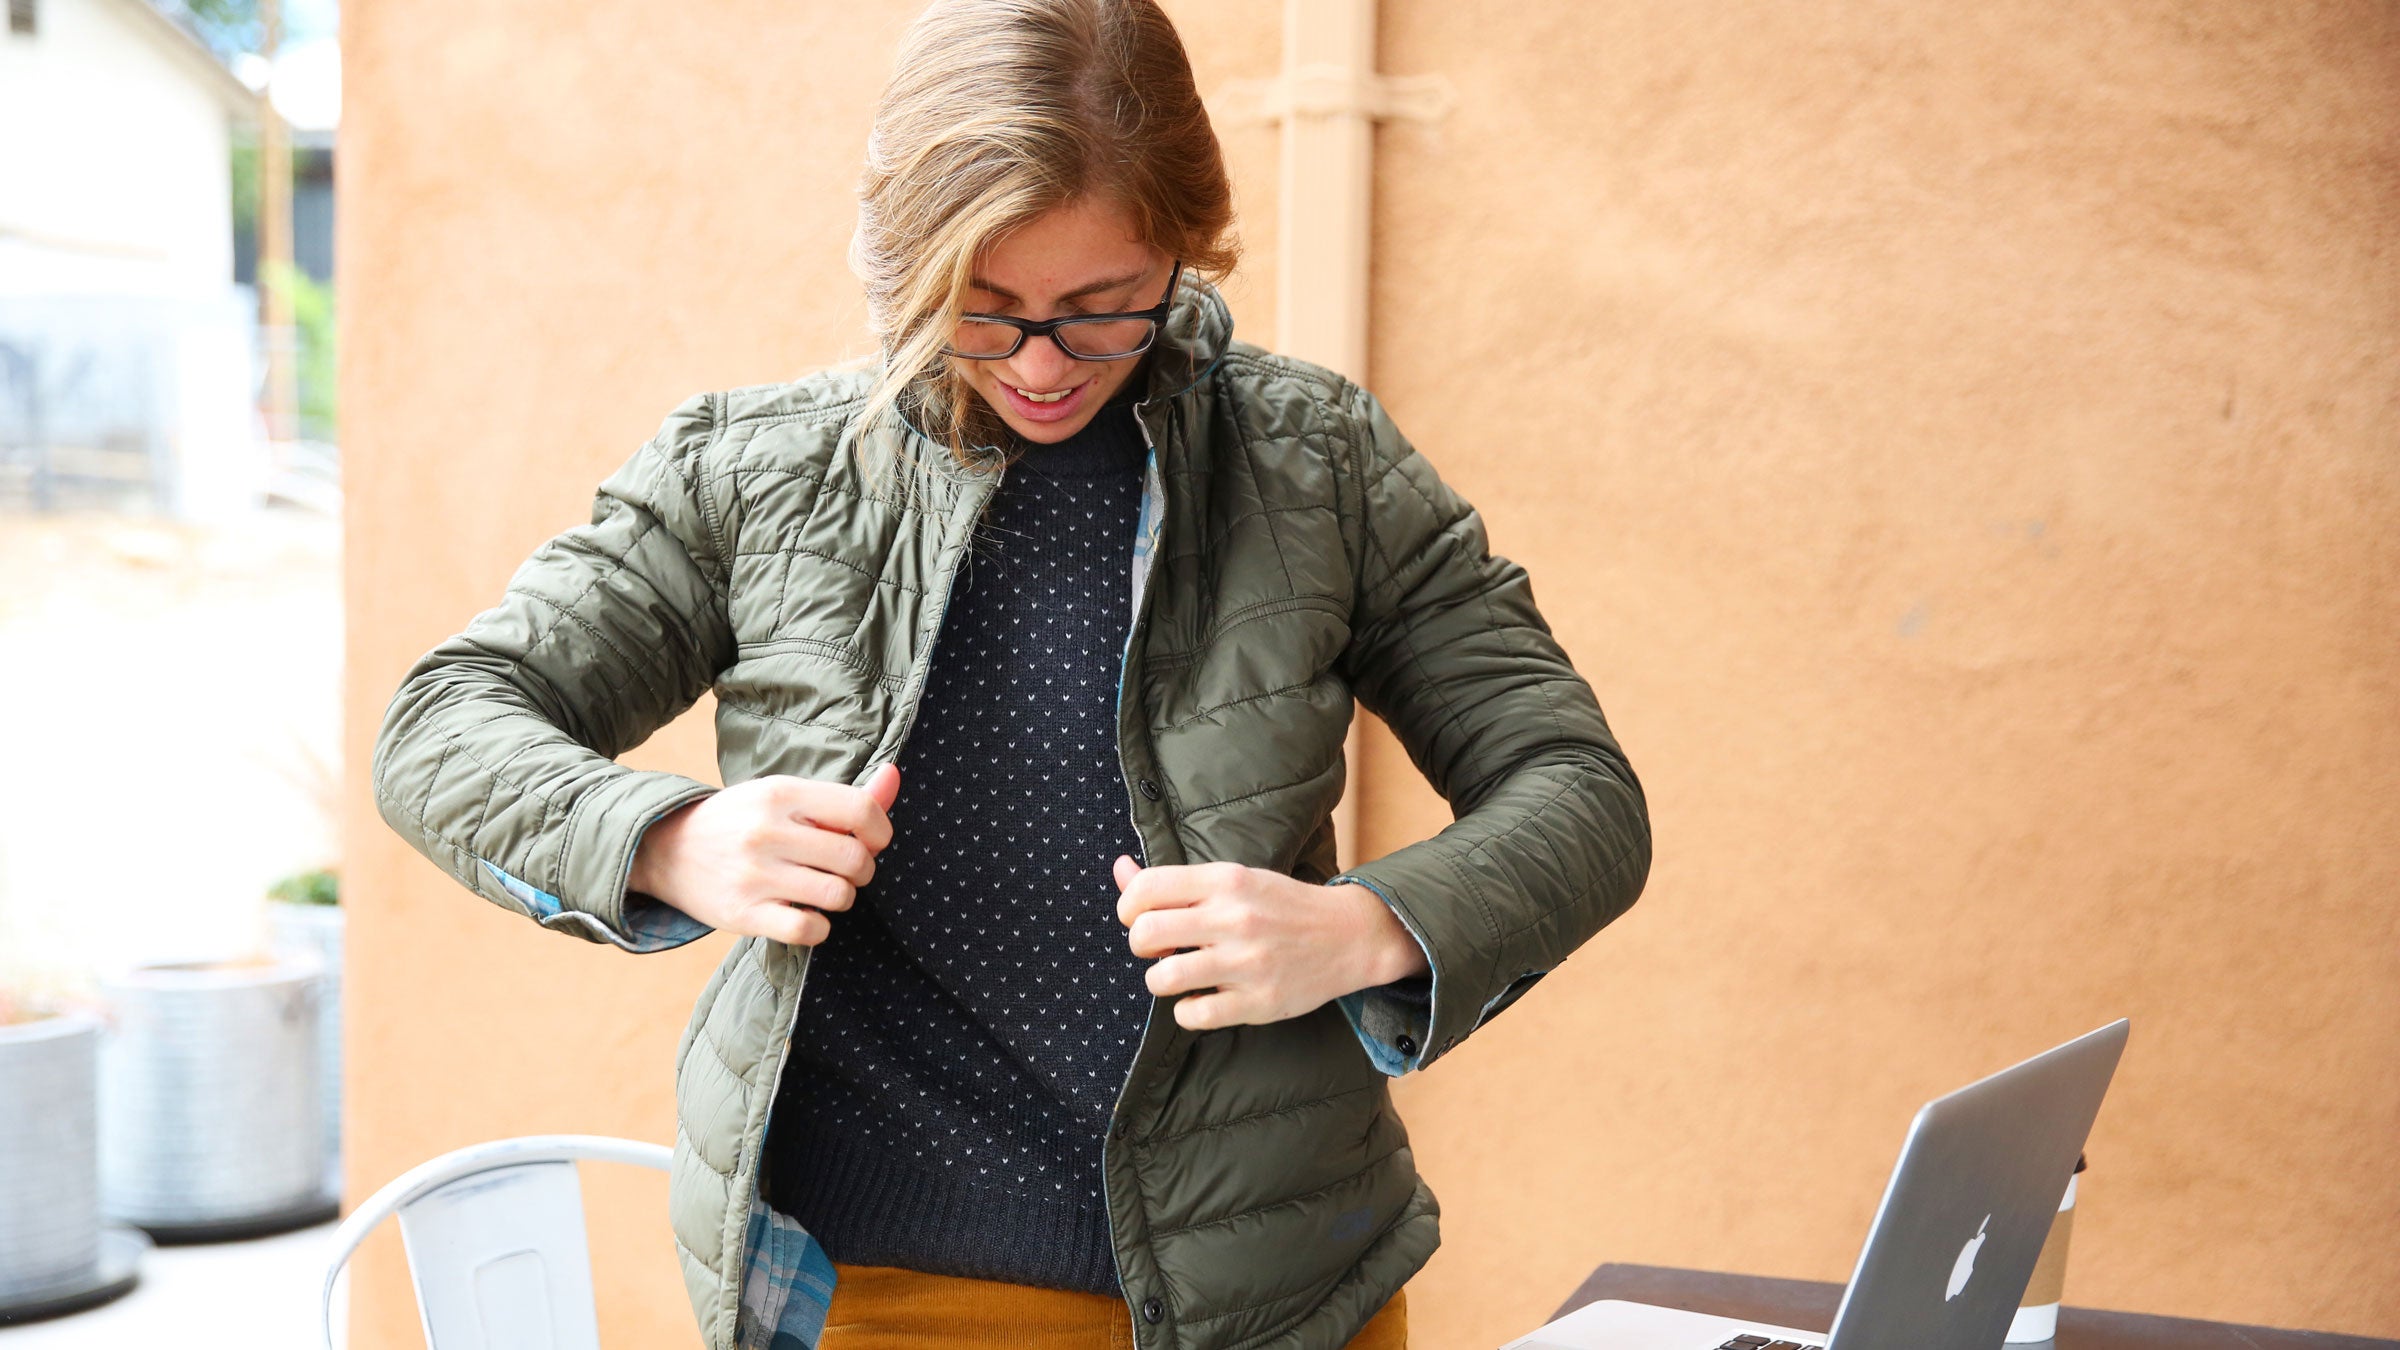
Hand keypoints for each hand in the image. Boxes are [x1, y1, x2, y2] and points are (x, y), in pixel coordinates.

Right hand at [629, 763, 900, 944]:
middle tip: (842, 870)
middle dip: (861, 869)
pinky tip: (805, 915)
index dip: (881, 831)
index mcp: (781, 793)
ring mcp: (754, 874)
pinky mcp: (743, 913)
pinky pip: (808, 929)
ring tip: (822, 891)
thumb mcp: (784, 796)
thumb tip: (895, 776)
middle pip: (855, 858)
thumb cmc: (741, 821)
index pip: (860, 809)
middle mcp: (767, 831)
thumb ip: (843, 796)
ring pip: (838, 895)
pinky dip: (818, 927)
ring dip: (841, 898)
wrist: (666, 849)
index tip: (872, 841)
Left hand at [1113, 857, 1428, 1031]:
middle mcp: (1235, 919)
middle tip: (1160, 949)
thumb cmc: (1281, 906)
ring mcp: (1247, 963)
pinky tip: (1203, 998)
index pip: (1146, 888)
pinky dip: (1188, 1011)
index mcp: (1226, 881)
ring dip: (1160, 980)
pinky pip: (1194, 1015)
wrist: (1349, 936)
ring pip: (1163, 979)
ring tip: (1179, 975)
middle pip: (1145, 933)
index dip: (1128, 906)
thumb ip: (1174, 880)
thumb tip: (1118, 869)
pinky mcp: (1259, 1002)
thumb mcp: (1233, 879)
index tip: (1142, 917)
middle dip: (1140, 944)